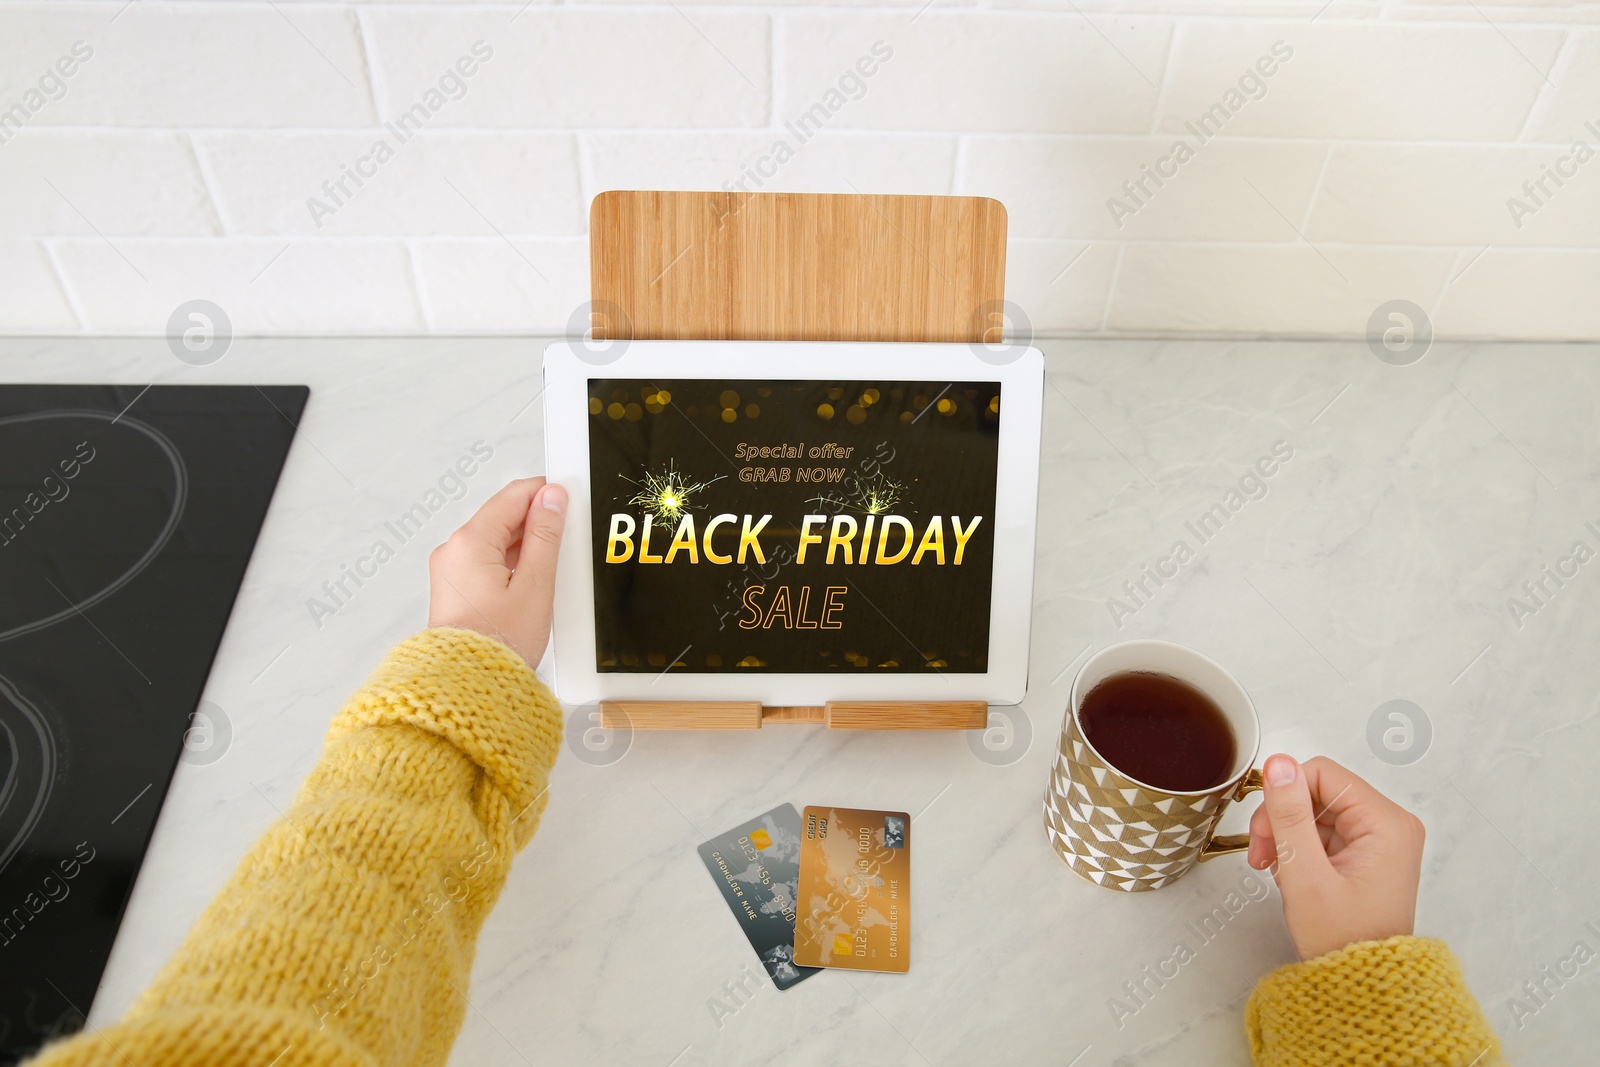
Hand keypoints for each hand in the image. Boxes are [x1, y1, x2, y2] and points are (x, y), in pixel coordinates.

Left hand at [428, 477, 566, 666]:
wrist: (468, 687)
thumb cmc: (499, 644)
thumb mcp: (535, 585)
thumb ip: (545, 535)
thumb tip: (552, 498)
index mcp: (470, 542)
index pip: (512, 496)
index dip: (545, 493)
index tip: (570, 498)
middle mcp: (453, 551)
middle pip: (503, 517)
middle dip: (536, 523)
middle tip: (567, 541)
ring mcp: (450, 570)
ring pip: (496, 541)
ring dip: (525, 547)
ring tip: (551, 571)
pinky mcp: (455, 588)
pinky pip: (486, 562)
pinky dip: (511, 565)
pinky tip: (531, 584)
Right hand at [1247, 754, 1424, 960]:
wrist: (1363, 987)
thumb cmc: (1344, 939)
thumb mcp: (1306, 874)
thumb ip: (1290, 814)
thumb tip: (1278, 763)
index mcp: (1386, 823)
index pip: (1322, 774)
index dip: (1284, 795)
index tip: (1265, 830)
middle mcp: (1390, 825)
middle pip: (1318, 791)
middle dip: (1283, 819)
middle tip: (1264, 854)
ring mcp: (1380, 840)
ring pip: (1316, 811)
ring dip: (1287, 835)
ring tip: (1277, 870)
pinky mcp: (1367, 854)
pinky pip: (1323, 831)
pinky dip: (1299, 848)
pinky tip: (1291, 874)